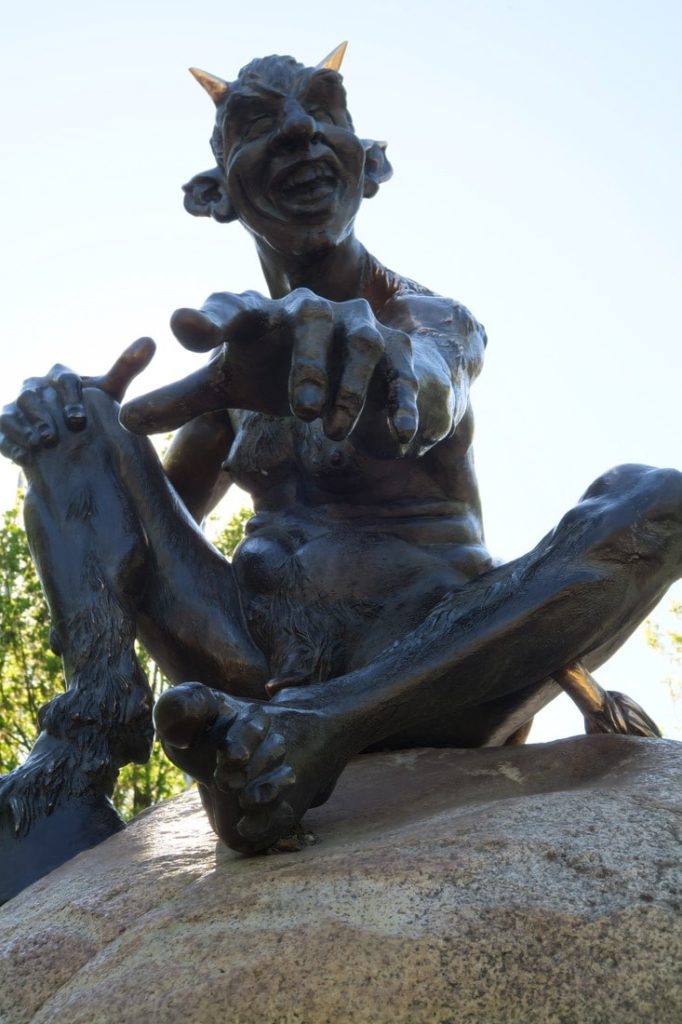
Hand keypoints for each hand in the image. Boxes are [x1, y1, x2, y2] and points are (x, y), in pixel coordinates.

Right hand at [0, 337, 155, 464]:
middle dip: (45, 415)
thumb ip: (126, 368)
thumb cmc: (94, 412)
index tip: (79, 419)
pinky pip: (2, 433)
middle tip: (58, 435)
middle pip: (34, 395)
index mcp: (59, 375)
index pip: (63, 378)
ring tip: (42, 444)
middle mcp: (35, 387)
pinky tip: (26, 458)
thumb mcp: (110, 393)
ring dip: (26, 428)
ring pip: (14, 412)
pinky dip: (11, 444)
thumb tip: (150, 340)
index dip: (70, 397)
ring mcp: (18, 407)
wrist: (74, 444)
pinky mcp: (6, 427)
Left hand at [120, 289, 418, 443]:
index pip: (232, 309)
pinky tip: (399, 438)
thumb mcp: (229, 387)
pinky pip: (403, 377)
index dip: (209, 318)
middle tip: (297, 408)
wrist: (343, 369)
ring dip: (349, 387)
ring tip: (330, 430)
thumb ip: (183, 399)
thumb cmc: (273, 371)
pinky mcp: (395, 356)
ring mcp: (356, 329)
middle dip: (304, 363)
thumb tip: (124, 419)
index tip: (183, 328)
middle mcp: (310, 313)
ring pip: (360, 345)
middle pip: (308, 321)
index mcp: (262, 317)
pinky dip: (402, 406)